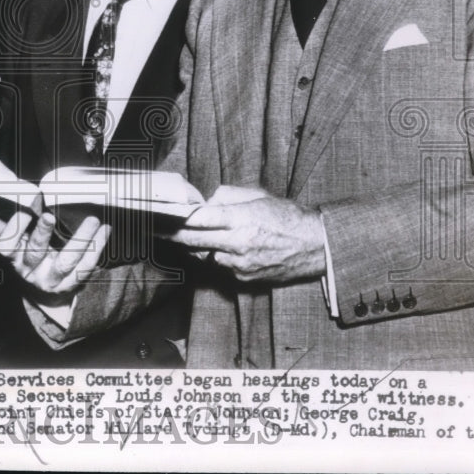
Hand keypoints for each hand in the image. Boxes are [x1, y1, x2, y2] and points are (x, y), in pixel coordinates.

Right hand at [0, 210, 109, 299]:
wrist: (46, 291)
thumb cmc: (28, 256)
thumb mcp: (12, 243)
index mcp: (14, 258)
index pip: (8, 246)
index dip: (14, 229)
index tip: (23, 209)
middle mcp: (31, 271)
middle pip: (35, 252)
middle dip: (41, 234)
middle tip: (47, 215)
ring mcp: (53, 279)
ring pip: (66, 261)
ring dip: (80, 240)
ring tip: (91, 220)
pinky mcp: (72, 284)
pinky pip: (87, 267)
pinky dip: (98, 248)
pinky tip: (105, 230)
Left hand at [172, 186, 325, 282]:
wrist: (316, 246)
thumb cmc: (287, 216)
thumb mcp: (257, 195)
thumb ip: (226, 197)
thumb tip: (204, 203)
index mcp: (241, 219)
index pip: (198, 220)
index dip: (176, 219)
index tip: (161, 217)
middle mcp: (238, 243)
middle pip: (193, 242)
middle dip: (173, 236)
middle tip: (156, 231)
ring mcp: (240, 264)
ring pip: (205, 256)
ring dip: (197, 247)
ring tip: (193, 236)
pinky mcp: (245, 278)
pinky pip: (221, 266)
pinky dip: (217, 257)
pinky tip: (223, 248)